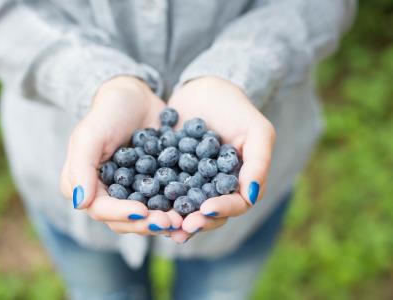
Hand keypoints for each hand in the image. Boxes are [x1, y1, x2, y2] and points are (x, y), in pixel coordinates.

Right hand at [60, 76, 182, 234]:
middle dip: (146, 223)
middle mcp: (108, 195)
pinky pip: (164, 202)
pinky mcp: (154, 187)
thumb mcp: (90, 134)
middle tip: (170, 222)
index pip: (101, 209)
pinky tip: (192, 209)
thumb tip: (80, 204)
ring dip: (163, 221)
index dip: (122, 214)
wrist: (136, 97)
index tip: (143, 212)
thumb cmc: (108, 111)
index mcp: (87, 186)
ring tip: (182, 220)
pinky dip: (176, 208)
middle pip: (125, 220)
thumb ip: (81, 167)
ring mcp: (133, 193)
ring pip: (146, 216)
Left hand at [168, 77, 275, 242]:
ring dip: (177, 217)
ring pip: (187, 207)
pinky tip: (144, 205)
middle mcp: (217, 187)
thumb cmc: (234, 107)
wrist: (201, 88)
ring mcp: (193, 183)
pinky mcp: (171, 174)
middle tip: (182, 227)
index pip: (237, 204)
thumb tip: (252, 196)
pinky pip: (164, 190)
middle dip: (197, 221)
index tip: (206, 209)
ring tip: (164, 225)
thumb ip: (258, 162)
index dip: (223, 209)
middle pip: (210, 212)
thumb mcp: (256, 129)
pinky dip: (157, 199)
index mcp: (241, 181)